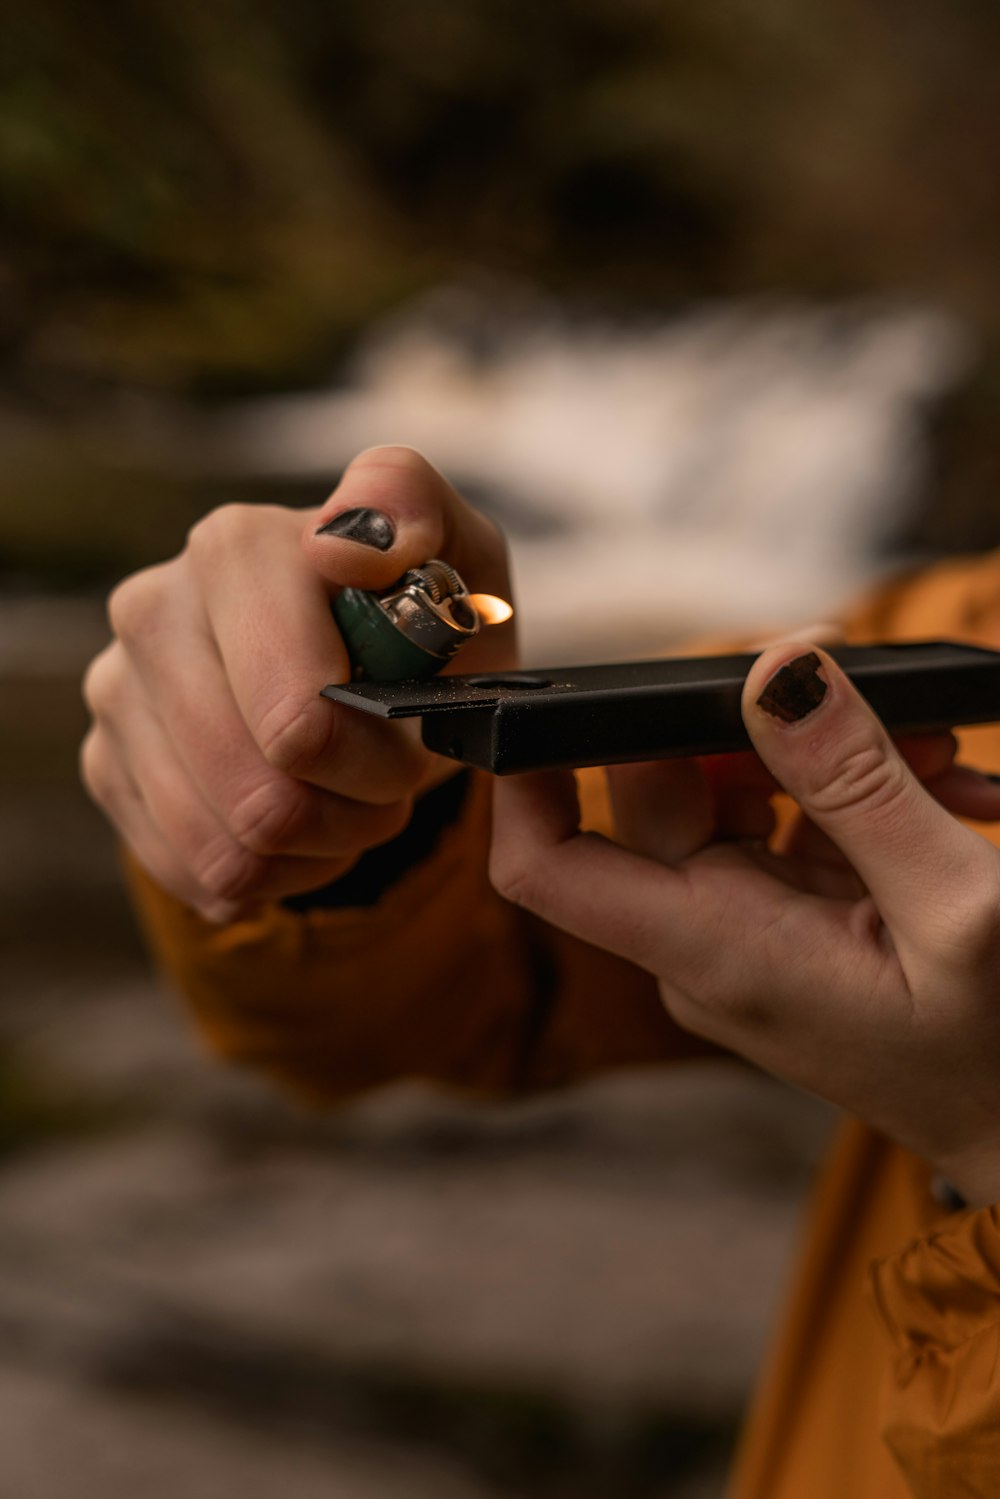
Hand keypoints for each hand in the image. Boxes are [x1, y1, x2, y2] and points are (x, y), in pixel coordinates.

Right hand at [82, 446, 514, 921]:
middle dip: (354, 810)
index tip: (412, 735)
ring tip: (354, 802)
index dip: (375, 757)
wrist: (363, 661)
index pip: (296, 718)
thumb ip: (413, 506)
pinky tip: (304, 826)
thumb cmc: (420, 611)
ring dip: (319, 846)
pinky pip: (196, 872)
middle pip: (261, 796)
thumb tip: (351, 545)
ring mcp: (116, 691)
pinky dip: (272, 872)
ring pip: (229, 849)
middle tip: (394, 781)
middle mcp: (153, 610)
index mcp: (234, 549)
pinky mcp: (105, 763)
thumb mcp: (457, 550)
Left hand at [491, 643, 999, 1206]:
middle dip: (756, 721)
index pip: (546, 868)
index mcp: (713, 949)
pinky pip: (786, 819)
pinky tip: (939, 781)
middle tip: (865, 681)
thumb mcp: (953, 908)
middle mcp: (703, 938)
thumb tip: (775, 672)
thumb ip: (858, 785)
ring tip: (938, 748)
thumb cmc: (999, 1051)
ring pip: (730, 790)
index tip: (563, 698)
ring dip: (827, 751)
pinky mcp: (784, 914)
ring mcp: (742, 925)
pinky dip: (854, 791)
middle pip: (659, 792)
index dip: (523, 781)